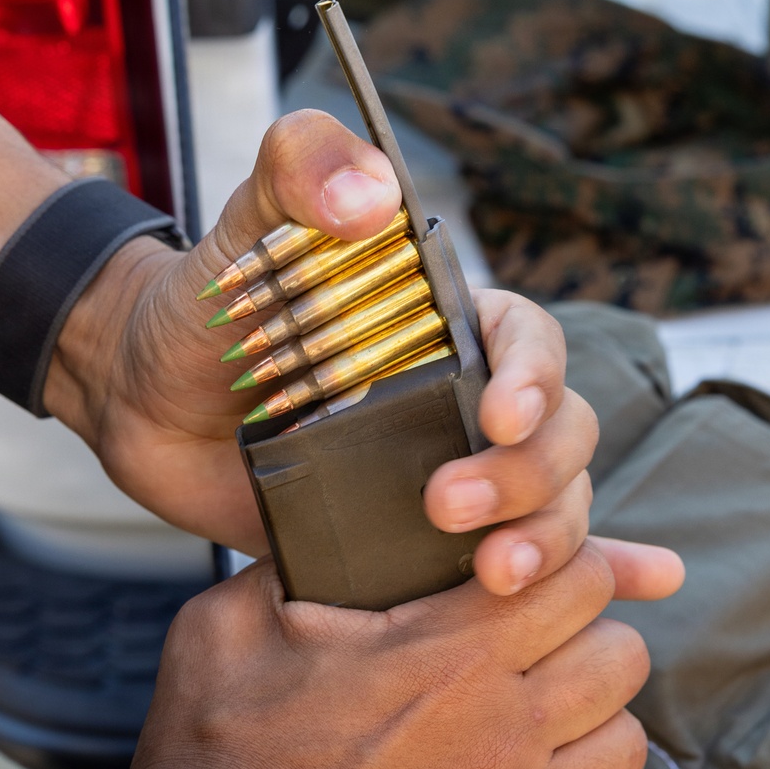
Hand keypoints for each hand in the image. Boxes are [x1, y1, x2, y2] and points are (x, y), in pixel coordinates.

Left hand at [49, 110, 680, 596]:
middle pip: (557, 438)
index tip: (496, 416)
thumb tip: (370, 195)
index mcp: (445, 327)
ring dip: (544, 540)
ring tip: (493, 575)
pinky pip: (496, 563)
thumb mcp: (246, 225)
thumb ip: (298, 170)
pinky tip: (624, 598)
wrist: (146, 399)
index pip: (529, 345)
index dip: (536, 381)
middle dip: (529, 477)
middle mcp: (457, 404)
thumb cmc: (205, 307)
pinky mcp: (406, 544)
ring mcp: (437, 477)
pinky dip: (566, 581)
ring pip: (546, 507)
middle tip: (448, 506)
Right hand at [75, 541, 655, 768]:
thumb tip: (317, 535)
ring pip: (625, 745)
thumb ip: (285, 565)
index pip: (578, 577)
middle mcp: (501, 731)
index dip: (556, 560)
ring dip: (594, 719)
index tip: (518, 573)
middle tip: (533, 640)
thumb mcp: (225, 629)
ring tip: (545, 714)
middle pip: (621, 656)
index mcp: (447, 656)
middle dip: (585, 633)